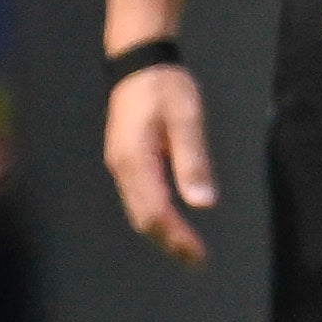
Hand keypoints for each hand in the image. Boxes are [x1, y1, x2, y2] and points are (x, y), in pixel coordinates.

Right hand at [104, 60, 214, 264]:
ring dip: (161, 232)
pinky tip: (171, 219)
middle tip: (196, 260)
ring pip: (137, 211)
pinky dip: (154, 215)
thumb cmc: (165, 86)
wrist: (138, 61)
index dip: (177, 237)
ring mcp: (120, 165)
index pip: (156, 212)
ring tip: (186, 247)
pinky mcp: (124, 159)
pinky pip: (137, 198)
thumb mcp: (187, 118)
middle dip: (169, 242)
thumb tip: (202, 203)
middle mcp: (122, 168)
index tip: (199, 255)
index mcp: (135, 160)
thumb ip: (193, 160)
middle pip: (143, 218)